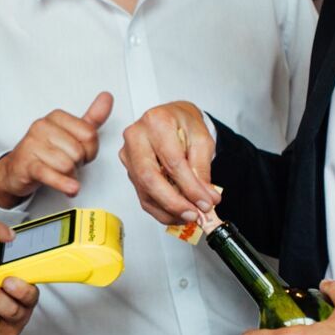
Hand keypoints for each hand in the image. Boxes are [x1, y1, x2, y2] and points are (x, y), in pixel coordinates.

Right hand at [0, 92, 114, 207]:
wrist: (17, 169)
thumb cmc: (47, 151)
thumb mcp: (71, 134)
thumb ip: (92, 118)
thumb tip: (107, 97)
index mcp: (56, 116)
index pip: (89, 134)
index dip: (90, 150)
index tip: (81, 153)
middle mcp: (42, 126)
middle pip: (79, 151)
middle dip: (78, 164)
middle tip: (68, 164)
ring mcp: (32, 144)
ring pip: (67, 164)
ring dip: (69, 176)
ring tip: (61, 173)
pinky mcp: (27, 164)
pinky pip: (50, 174)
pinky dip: (63, 184)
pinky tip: (71, 188)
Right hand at [117, 101, 219, 223]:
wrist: (172, 118)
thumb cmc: (184, 124)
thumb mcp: (202, 139)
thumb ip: (202, 168)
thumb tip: (205, 197)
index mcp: (156, 122)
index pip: (172, 161)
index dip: (190, 187)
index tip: (206, 203)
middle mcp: (136, 137)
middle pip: (150, 178)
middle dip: (174, 202)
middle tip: (193, 214)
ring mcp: (129, 155)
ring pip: (144, 191)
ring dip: (168, 210)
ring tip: (189, 216)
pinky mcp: (129, 170)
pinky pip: (143, 195)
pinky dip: (161, 210)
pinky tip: (176, 214)